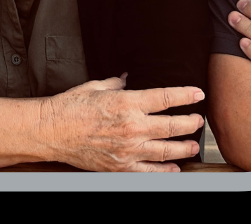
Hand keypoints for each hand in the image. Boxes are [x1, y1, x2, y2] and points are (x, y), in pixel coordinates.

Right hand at [36, 76, 205, 171]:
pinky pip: (149, 171)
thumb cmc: (70, 108)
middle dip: (190, 123)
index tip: (198, 94)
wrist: (51, 131)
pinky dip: (164, 171)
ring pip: (166, 150)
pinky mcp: (120, 166)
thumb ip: (115, 84)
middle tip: (199, 121)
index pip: (166, 98)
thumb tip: (125, 80)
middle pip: (172, 125)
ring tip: (193, 145)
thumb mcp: (95, 87)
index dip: (186, 95)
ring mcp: (128, 149)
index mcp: (127, 103)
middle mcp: (132, 126)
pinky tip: (174, 168)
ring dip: (183, 147)